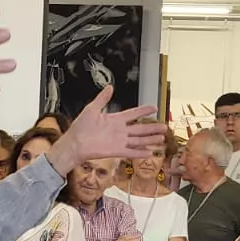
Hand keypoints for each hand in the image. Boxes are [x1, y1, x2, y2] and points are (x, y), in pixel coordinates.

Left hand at [45, 86, 163, 171]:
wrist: (74, 143)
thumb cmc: (80, 127)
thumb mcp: (92, 108)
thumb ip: (102, 99)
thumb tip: (109, 87)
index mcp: (115, 119)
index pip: (133, 114)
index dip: (143, 111)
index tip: (154, 107)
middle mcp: (119, 131)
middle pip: (140, 128)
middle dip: (152, 128)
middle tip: (164, 127)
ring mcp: (119, 141)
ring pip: (139, 140)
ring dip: (150, 140)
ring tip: (162, 139)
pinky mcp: (116, 151)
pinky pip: (131, 152)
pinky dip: (140, 153)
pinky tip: (150, 153)